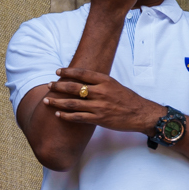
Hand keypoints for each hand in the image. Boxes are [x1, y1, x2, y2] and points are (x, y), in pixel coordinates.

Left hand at [42, 68, 162, 133]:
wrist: (141, 114)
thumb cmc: (129, 100)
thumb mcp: (115, 85)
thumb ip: (100, 83)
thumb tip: (84, 81)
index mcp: (106, 81)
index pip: (82, 73)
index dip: (68, 72)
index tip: (58, 71)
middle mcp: (101, 92)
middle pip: (74, 87)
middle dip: (59, 86)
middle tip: (49, 85)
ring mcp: (99, 106)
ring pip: (73, 103)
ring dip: (57, 102)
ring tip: (47, 100)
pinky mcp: (99, 119)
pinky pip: (78, 117)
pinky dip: (66, 116)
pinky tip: (58, 114)